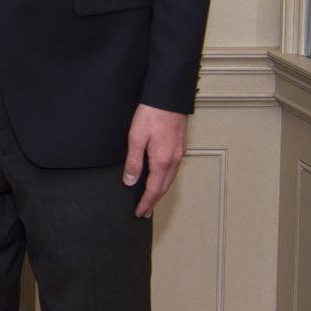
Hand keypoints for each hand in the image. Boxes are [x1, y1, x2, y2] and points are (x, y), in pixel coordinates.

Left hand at [123, 103, 188, 218]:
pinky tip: (160, 179)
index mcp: (162, 161)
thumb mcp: (135, 138)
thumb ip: (133, 162)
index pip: (153, 190)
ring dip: (160, 191)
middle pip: (164, 188)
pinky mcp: (180, 147)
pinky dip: (166, 180)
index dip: (146, 203)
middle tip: (145, 212)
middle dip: (154, 201)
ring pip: (170, 179)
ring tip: (152, 199)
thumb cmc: (151, 114)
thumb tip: (130, 181)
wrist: (168, 98)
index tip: (140, 213)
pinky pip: (173, 170)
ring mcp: (179, 154)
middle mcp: (173, 160)